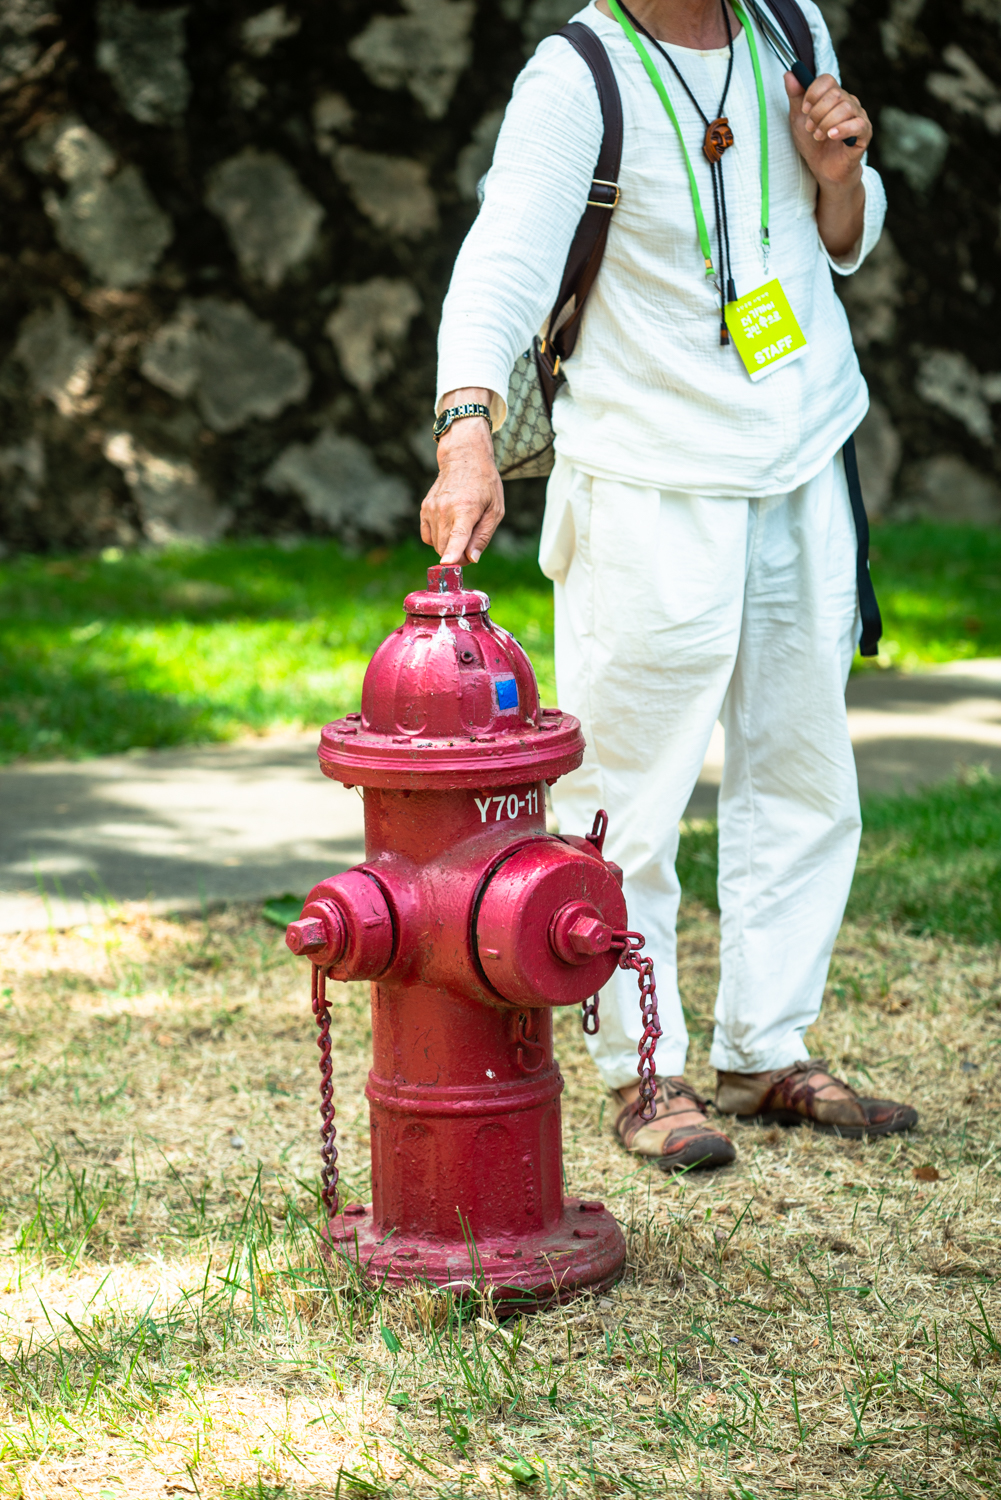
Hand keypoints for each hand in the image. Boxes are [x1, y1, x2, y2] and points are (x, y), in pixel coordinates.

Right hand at [420, 389, 503, 564]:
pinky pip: (427, 537)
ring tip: (462, 528)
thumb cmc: (484, 485)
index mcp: (466, 509)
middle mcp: (445, 509)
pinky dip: (438, 538)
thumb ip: (483, 537)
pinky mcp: (424, 509)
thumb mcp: (495, 510)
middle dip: (458, 556)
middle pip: (446, 549)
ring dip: (449, 546)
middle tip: (470, 548)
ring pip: (436, 545)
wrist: (464, 458)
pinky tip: (449, 526)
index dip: (452, 553)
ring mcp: (431, 509)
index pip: (457, 536)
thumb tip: (471, 559)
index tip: (447, 564)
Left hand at [784, 71, 870, 188]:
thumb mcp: (798, 119)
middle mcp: (848, 102)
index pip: (827, 80)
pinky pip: (858, 124)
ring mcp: (859, 116)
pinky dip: (842, 129)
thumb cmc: (813, 143)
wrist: (824, 169)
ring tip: (818, 136)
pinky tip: (832, 137)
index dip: (813, 92)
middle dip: (818, 112)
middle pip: (836, 94)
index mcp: (833, 96)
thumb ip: (795, 96)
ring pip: (846, 107)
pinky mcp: (865, 133)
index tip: (804, 110)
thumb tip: (789, 74)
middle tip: (810, 128)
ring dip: (827, 123)